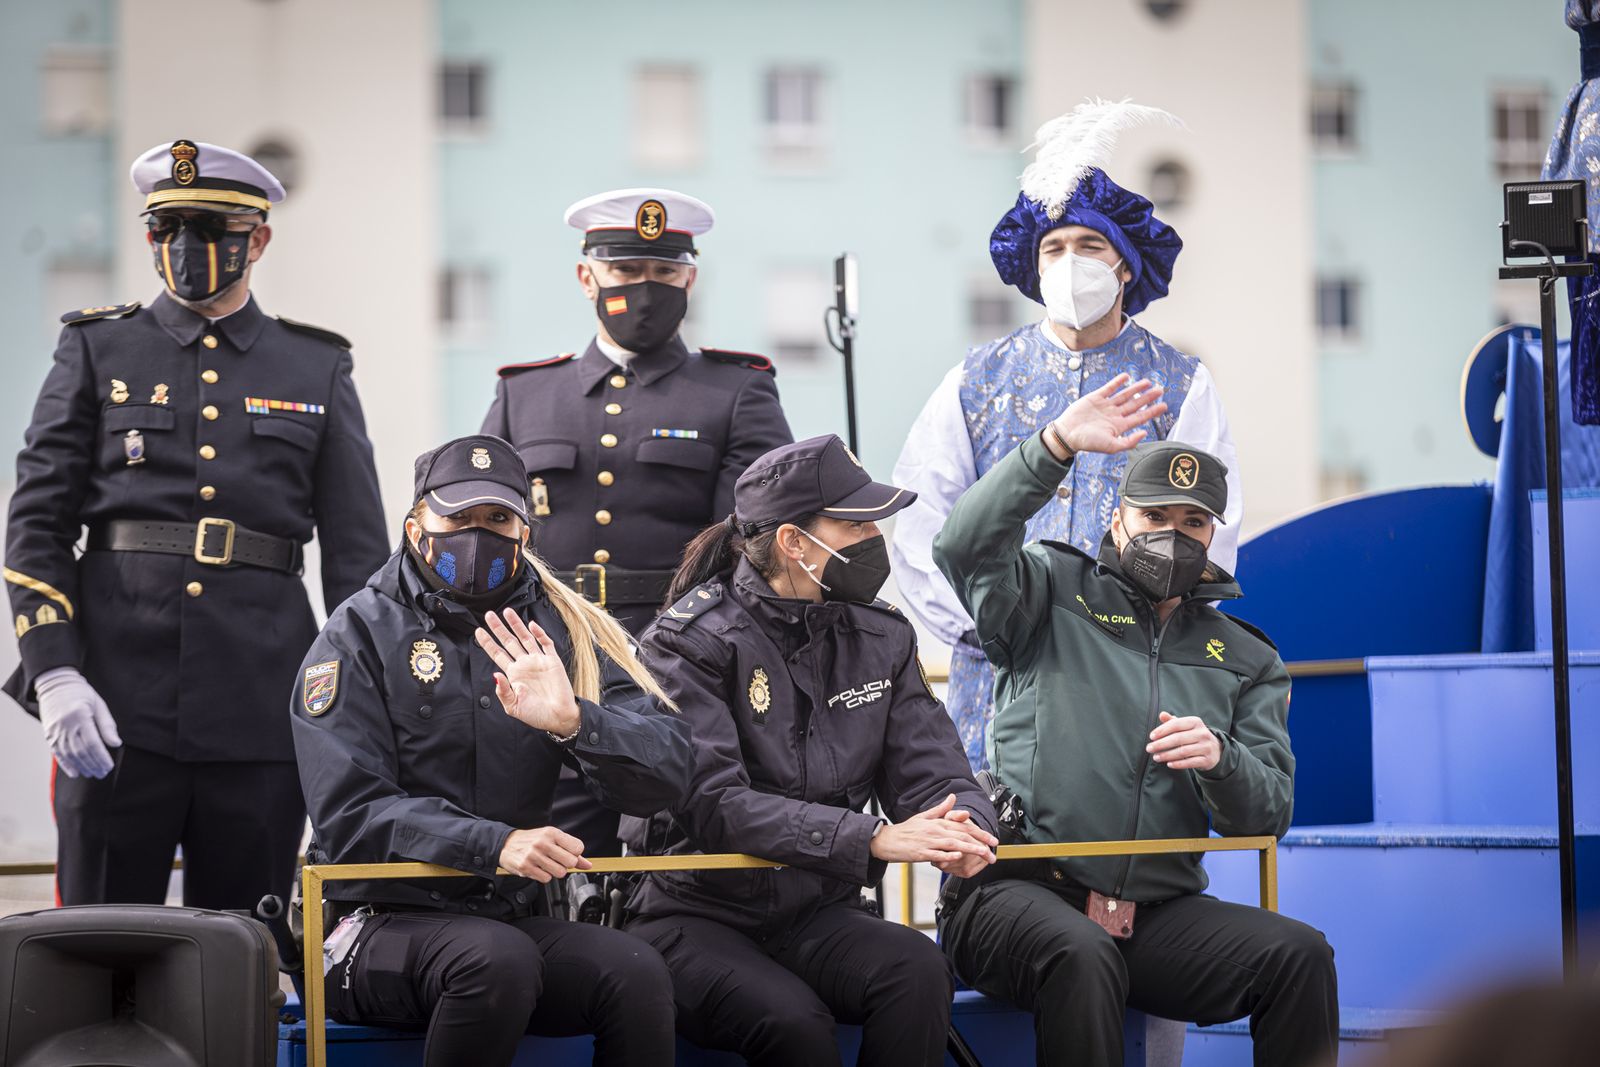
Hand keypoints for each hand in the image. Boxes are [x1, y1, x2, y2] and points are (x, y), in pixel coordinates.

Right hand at [35, 667, 119, 778]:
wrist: (56, 686)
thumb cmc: (81, 694)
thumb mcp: (98, 705)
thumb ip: (107, 725)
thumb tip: (116, 744)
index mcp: (80, 716)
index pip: (92, 742)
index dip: (101, 757)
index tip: (109, 766)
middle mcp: (65, 725)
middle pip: (81, 751)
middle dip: (93, 764)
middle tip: (103, 773)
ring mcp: (55, 731)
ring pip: (69, 754)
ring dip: (82, 766)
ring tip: (92, 774)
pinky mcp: (48, 735)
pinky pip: (57, 753)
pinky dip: (66, 765)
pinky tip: (75, 773)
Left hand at [475, 609, 580, 735]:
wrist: (559, 717)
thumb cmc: (536, 714)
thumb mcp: (513, 707)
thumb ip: (503, 691)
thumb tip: (495, 675)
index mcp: (513, 674)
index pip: (497, 654)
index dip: (488, 643)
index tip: (478, 631)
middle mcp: (524, 664)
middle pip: (509, 642)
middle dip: (498, 628)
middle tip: (489, 615)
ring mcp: (538, 661)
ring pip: (525, 638)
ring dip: (516, 625)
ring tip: (507, 612)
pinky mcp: (552, 661)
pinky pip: (545, 643)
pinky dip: (539, 633)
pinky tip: (531, 625)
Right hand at [498, 826, 592, 883]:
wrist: (506, 844)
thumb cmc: (532, 840)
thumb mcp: (552, 839)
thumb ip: (571, 850)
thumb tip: (588, 864)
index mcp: (552, 833)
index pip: (578, 847)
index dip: (575, 853)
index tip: (568, 853)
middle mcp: (543, 843)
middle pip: (571, 862)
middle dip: (567, 864)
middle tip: (558, 861)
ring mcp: (533, 855)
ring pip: (560, 872)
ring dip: (555, 871)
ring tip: (547, 864)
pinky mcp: (526, 867)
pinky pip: (546, 879)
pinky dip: (544, 876)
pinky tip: (538, 868)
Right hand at [870, 793, 997, 872]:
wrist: (886, 840)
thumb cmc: (905, 831)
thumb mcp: (923, 816)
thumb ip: (941, 809)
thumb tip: (952, 797)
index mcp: (937, 822)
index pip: (963, 826)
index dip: (979, 832)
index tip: (992, 839)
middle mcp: (934, 830)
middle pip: (961, 835)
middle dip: (980, 842)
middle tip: (994, 850)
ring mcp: (928, 842)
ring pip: (953, 844)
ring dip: (970, 849)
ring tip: (983, 854)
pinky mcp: (920, 853)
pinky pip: (937, 854)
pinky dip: (948, 855)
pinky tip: (959, 856)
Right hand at [1050, 373, 1167, 456]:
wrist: (1068, 434)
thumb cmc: (1088, 442)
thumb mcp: (1111, 446)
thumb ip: (1129, 442)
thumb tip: (1145, 432)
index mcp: (1119, 426)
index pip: (1140, 417)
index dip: (1153, 411)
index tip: (1164, 406)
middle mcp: (1114, 415)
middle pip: (1135, 404)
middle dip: (1148, 398)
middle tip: (1160, 390)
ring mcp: (1106, 406)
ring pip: (1125, 395)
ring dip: (1136, 389)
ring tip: (1148, 382)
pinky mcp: (1096, 398)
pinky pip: (1109, 388)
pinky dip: (1117, 382)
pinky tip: (1126, 377)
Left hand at [1147, 711, 1221, 771]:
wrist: (1215, 750)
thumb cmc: (1194, 736)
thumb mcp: (1186, 726)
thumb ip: (1173, 721)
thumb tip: (1162, 714)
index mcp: (1195, 722)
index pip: (1176, 724)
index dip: (1162, 730)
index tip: (1151, 737)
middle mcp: (1202, 733)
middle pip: (1178, 739)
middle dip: (1161, 744)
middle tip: (1149, 748)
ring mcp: (1206, 747)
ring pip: (1183, 751)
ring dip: (1167, 755)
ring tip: (1156, 757)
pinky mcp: (1207, 759)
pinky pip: (1190, 762)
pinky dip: (1178, 764)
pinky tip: (1168, 764)